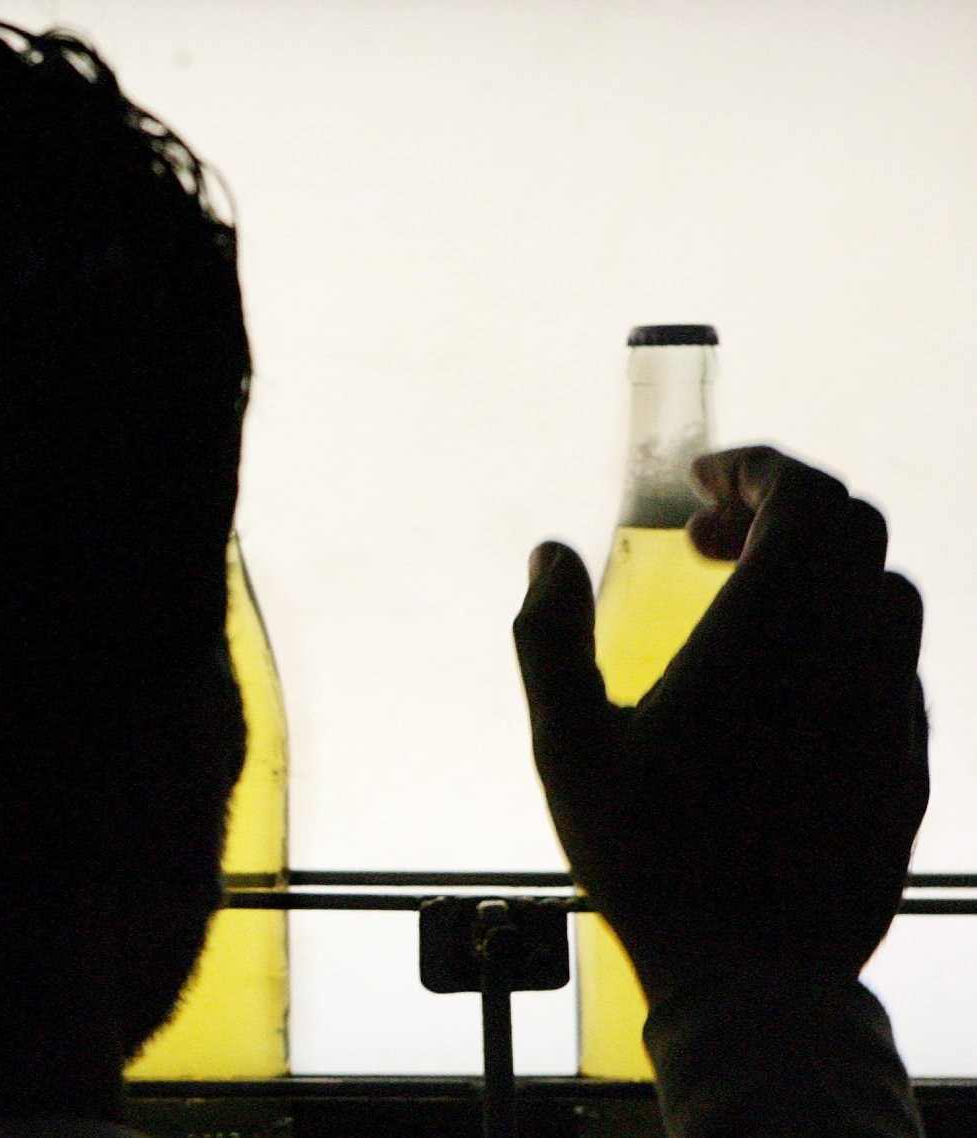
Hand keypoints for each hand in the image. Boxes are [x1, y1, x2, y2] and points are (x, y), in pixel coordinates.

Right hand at [513, 446, 927, 999]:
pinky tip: (782, 687)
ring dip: (818, 573)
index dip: (755, 468)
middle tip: (705, 541)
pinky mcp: (909, 761)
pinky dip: (842, 638)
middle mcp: (848, 658)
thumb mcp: (565, 746)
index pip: (806, 498)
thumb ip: (548, 637)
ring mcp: (891, 711)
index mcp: (769, 637)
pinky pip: (893, 664)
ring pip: (886, 592)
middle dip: (780, 507)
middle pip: (854, 528)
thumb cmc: (648, 859)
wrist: (756, 976)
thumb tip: (548, 554)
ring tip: (744, 611)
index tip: (699, 484)